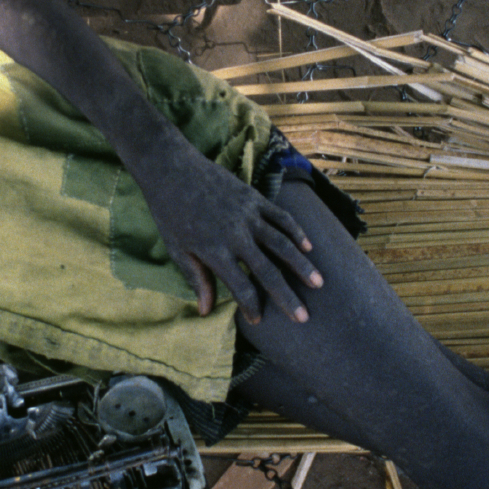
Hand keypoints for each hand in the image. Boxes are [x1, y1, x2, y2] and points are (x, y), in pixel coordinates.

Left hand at [134, 149, 321, 324]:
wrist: (172, 169)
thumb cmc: (171, 213)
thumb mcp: (178, 249)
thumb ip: (196, 279)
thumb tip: (205, 311)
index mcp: (215, 251)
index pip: (240, 287)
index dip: (251, 306)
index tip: (258, 320)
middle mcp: (236, 235)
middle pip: (268, 270)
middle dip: (287, 296)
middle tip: (303, 317)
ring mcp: (248, 215)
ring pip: (282, 244)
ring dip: (301, 265)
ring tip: (318, 283)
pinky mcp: (254, 198)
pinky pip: (281, 217)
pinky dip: (296, 232)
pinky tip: (308, 247)